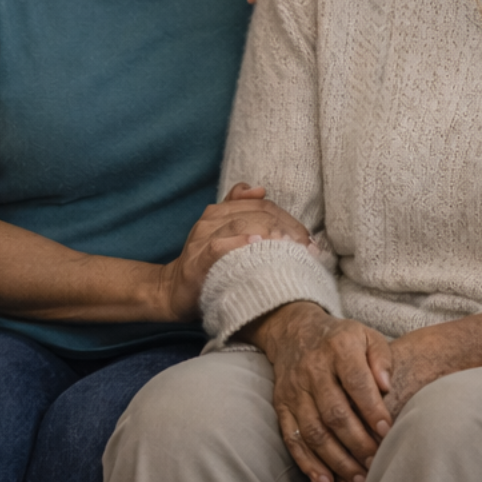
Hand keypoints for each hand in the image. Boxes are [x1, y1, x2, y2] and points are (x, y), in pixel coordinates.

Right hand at [154, 184, 314, 320]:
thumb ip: (239, 210)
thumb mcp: (223, 234)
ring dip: (270, 234)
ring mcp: (200, 240)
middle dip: (287, 229)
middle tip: (307, 250)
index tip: (309, 241)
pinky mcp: (195, 263)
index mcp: (220, 211)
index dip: (289, 220)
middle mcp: (209, 220)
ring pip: (240, 225)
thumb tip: (259, 189)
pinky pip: (218, 247)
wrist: (172, 292)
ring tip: (291, 248)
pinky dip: (239, 244)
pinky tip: (257, 247)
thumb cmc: (208, 265)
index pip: (262, 205)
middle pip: (256, 214)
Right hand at [248, 302, 393, 481]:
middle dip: (357, 443)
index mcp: (338, 348)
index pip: (356, 382)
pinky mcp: (281, 406)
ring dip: (336, 460)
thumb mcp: (368, 336)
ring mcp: (294, 390)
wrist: (295, 331)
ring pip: (313, 431)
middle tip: (376, 464)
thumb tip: (388, 386)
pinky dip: (308, 463)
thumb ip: (382, 358)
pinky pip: (292, 439)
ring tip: (359, 481)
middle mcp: (312, 369)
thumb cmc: (343, 340)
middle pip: (334, 412)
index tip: (388, 432)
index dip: (372, 409)